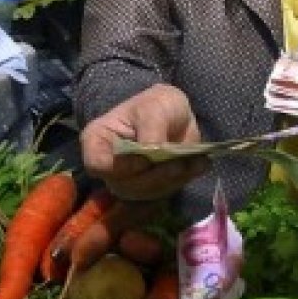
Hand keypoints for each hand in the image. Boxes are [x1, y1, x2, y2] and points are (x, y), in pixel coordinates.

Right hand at [80, 84, 209, 200]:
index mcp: (98, 143)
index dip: (121, 166)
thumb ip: (151, 128)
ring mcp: (130, 182)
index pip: (98, 165)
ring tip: (195, 162)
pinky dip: (184, 179)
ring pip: (148, 192)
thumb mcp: (153, 106)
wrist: (171, 115)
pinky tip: (199, 165)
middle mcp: (110, 169)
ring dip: (173, 179)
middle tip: (179, 163)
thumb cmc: (154, 106)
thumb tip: (153, 152)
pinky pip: (166, 191)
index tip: (144, 158)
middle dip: (155, 175)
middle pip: (126, 184)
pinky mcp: (151, 189)